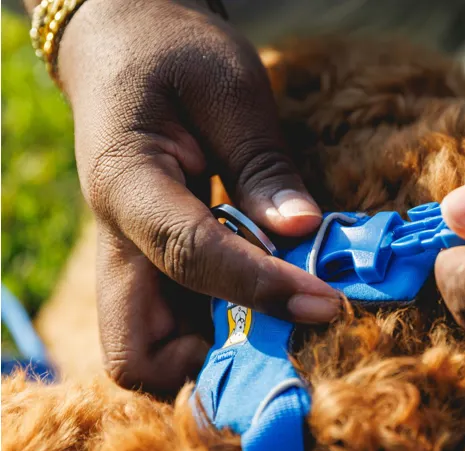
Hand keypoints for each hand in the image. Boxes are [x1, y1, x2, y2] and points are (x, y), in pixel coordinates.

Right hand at [57, 0, 339, 394]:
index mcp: (126, 184)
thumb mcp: (228, 88)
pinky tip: (272, 310)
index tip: (326, 303)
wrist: (126, 47)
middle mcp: (117, 241)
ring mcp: (132, 262)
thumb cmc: (175, 53)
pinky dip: (221, 336)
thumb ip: (262, 164)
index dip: (260, 288)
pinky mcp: (154, 267)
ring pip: (152, 354)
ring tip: (287, 331)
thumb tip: (302, 234)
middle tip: (286, 346)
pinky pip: (176, 329)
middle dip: (208, 368)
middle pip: (136, 352)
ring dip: (216, 360)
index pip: (190, 255)